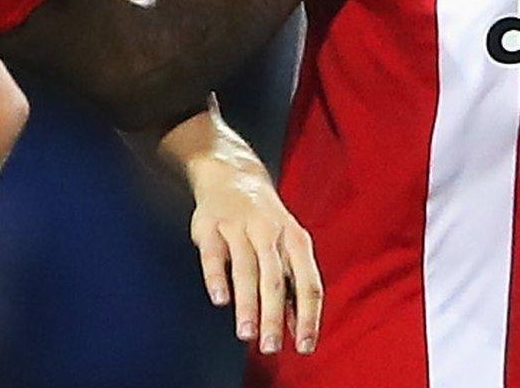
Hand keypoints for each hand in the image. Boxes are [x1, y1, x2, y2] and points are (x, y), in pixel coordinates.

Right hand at [189, 159, 322, 356]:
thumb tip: (297, 327)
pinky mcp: (211, 225)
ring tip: (247, 333)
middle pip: (275, 279)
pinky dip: (216, 276)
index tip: (304, 347)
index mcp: (296, 240)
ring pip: (246, 269)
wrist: (233, 173)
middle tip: (270, 347)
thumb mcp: (287, 245)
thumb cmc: (266, 220)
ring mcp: (240, 226)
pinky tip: (220, 299)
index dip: (307, 317)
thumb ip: (292, 285)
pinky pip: (214, 254)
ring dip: (246, 303)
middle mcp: (271, 231)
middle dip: (272, 316)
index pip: (308, 284)